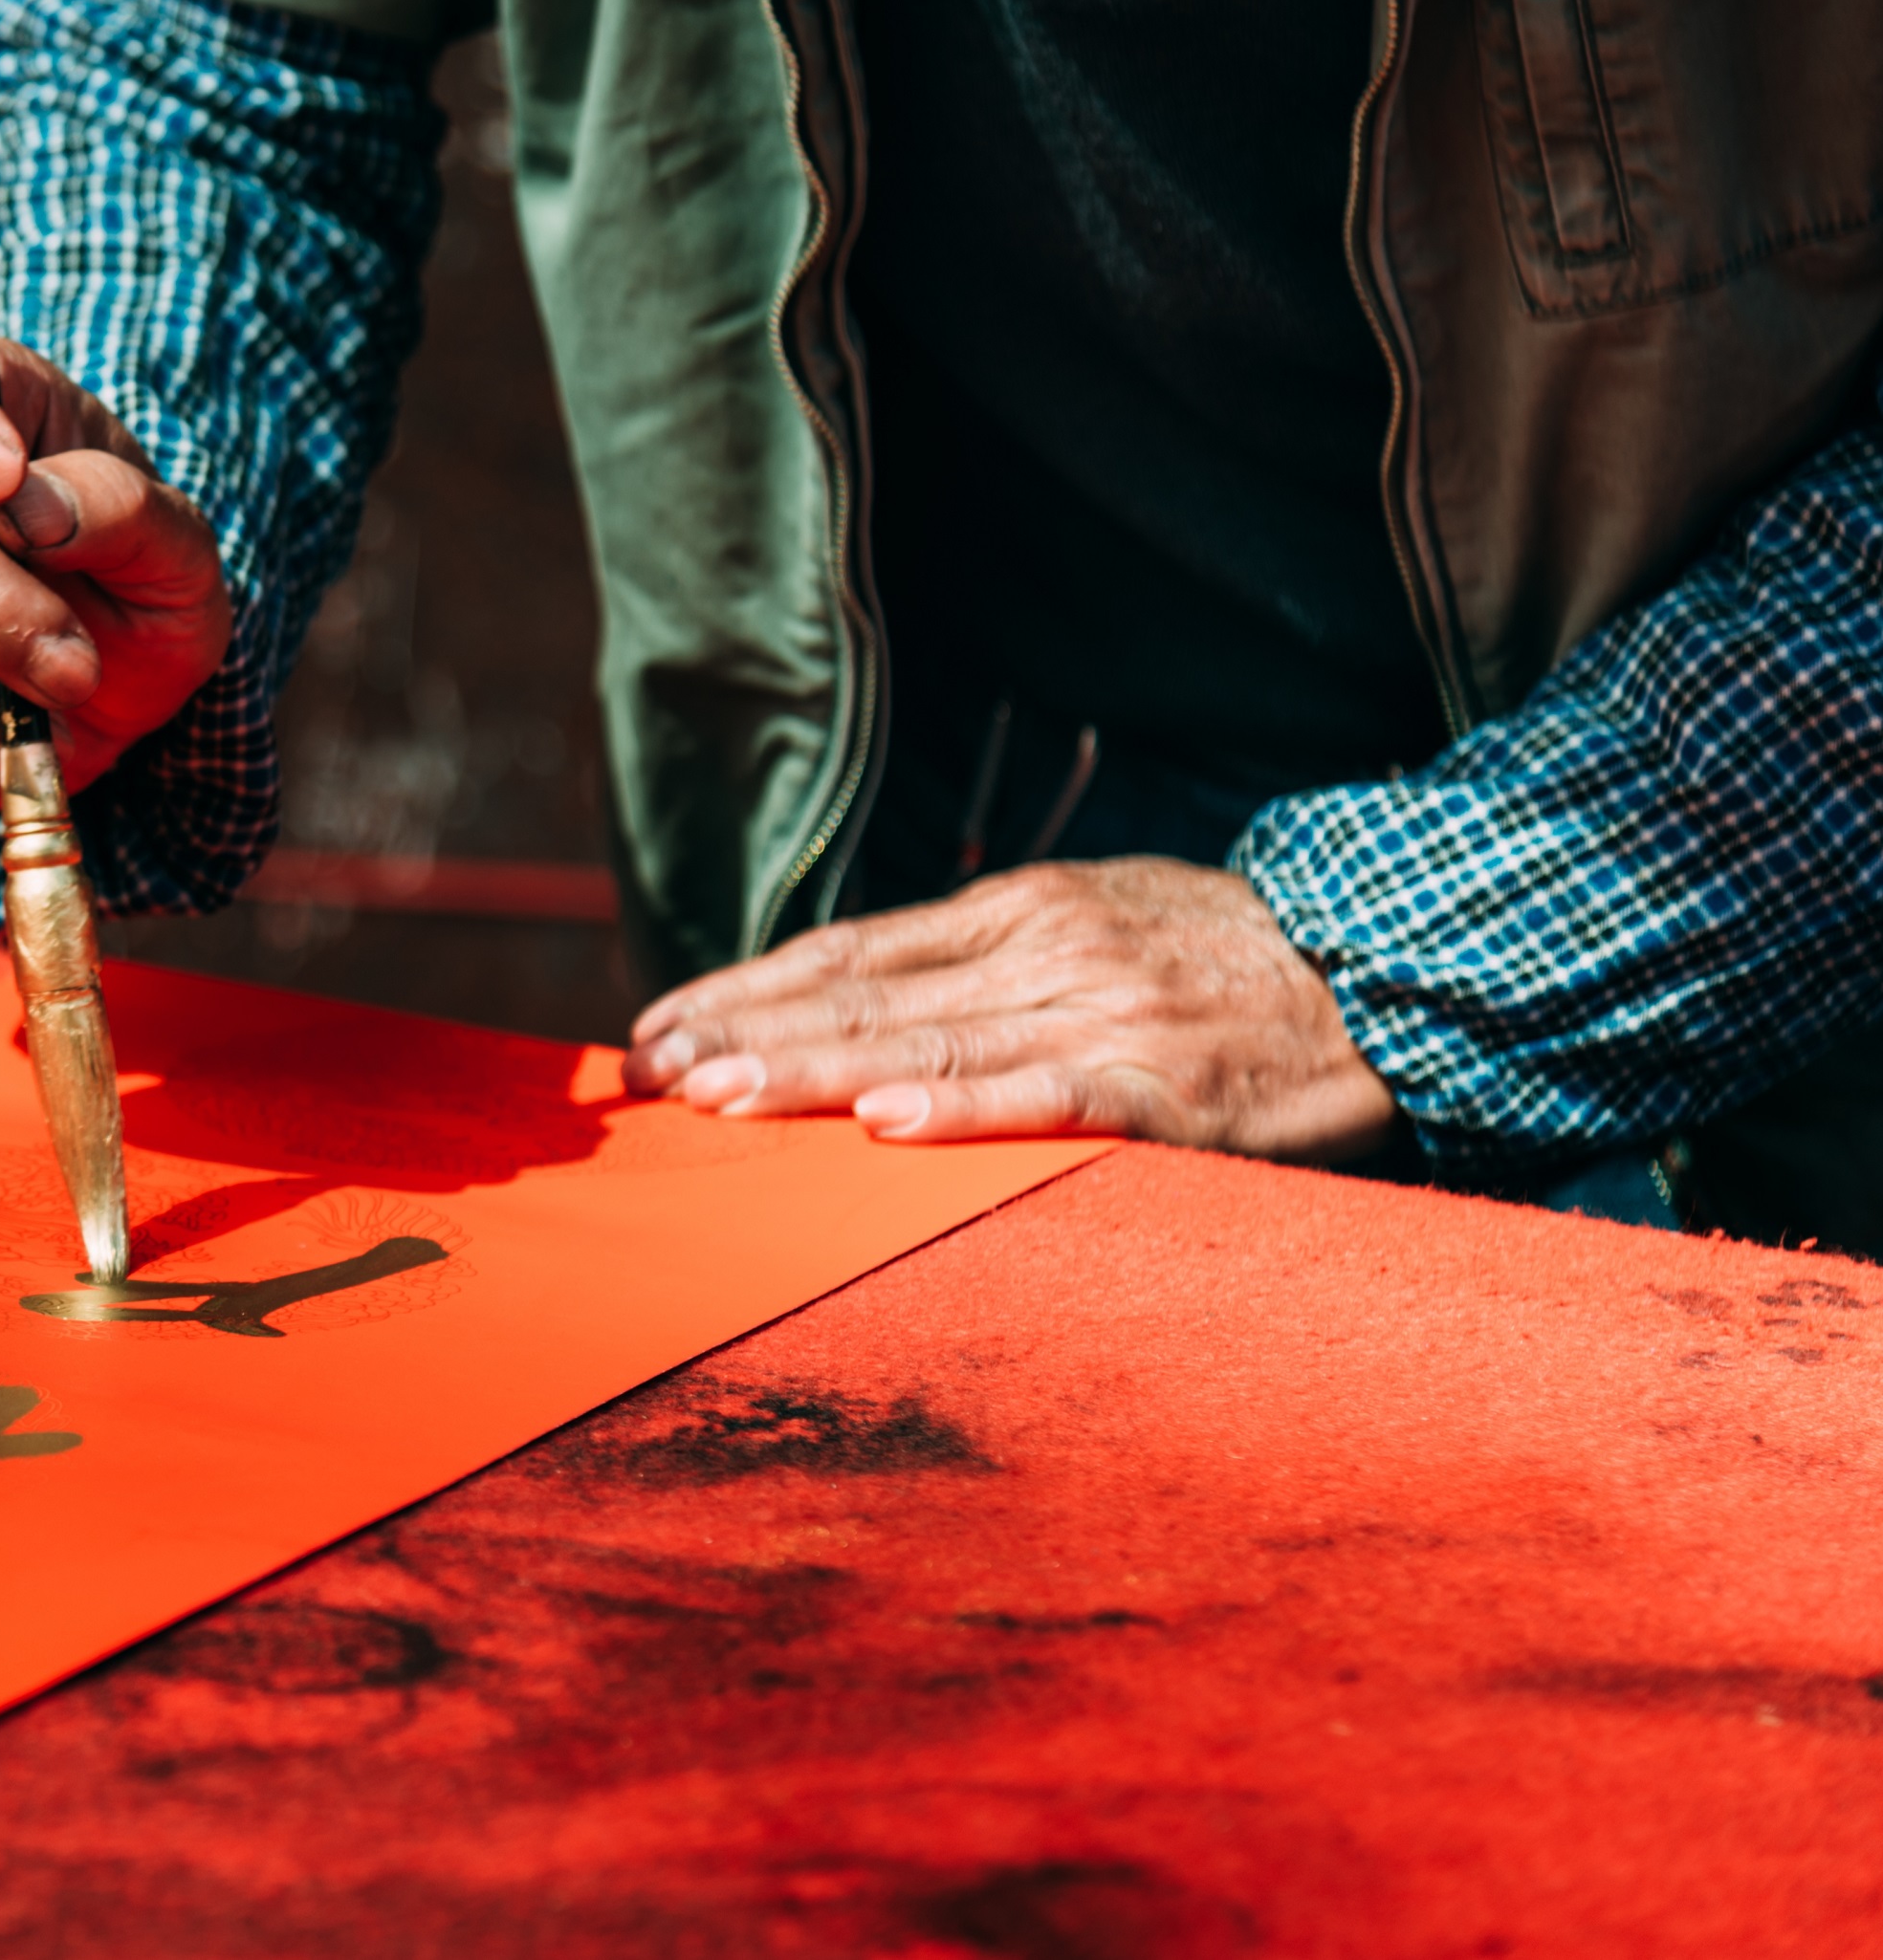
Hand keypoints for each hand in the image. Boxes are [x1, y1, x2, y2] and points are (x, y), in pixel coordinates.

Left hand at [618, 858, 1399, 1161]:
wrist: (1387, 972)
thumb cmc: (1221, 960)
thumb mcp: (1091, 920)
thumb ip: (979, 958)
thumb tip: (852, 1002)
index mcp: (1018, 910)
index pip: (848, 952)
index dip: (746, 990)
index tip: (658, 1029)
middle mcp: (1042, 950)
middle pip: (866, 996)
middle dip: (747, 1035)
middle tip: (651, 1074)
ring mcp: (1103, 1013)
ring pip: (930, 1047)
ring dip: (815, 1075)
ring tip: (721, 1097)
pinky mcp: (1166, 1084)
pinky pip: (1051, 1102)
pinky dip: (966, 1113)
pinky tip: (888, 1127)